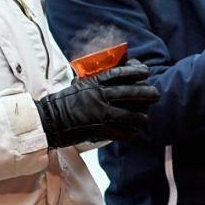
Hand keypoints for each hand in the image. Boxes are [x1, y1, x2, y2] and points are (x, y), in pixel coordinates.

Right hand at [34, 61, 159, 147]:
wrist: (48, 121)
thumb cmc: (62, 102)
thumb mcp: (79, 86)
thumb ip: (95, 82)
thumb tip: (111, 80)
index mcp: (93, 84)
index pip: (119, 74)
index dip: (135, 71)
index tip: (146, 71)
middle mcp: (99, 97)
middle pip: (130, 92)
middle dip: (146, 93)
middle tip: (156, 94)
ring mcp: (99, 114)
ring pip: (129, 114)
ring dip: (140, 117)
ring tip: (145, 118)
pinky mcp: (98, 130)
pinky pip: (119, 132)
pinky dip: (129, 133)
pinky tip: (133, 133)